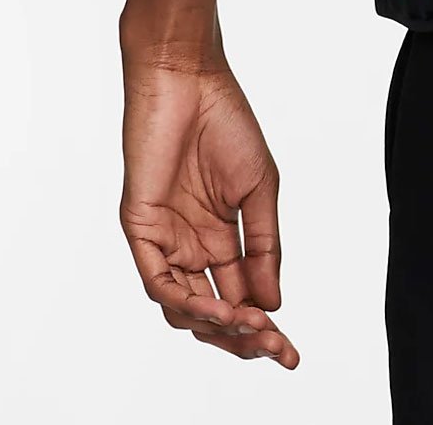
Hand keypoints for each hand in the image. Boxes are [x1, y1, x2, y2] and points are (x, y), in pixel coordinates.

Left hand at [120, 47, 299, 368]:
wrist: (190, 80)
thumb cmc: (226, 122)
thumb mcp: (260, 189)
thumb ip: (263, 247)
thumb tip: (273, 303)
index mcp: (220, 237)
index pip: (240, 297)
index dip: (264, 327)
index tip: (291, 352)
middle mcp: (190, 247)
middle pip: (211, 314)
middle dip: (243, 338)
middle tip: (275, 348)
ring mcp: (164, 240)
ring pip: (183, 308)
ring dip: (217, 326)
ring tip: (252, 326)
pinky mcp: (141, 229)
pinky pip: (158, 281)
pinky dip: (186, 301)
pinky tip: (218, 307)